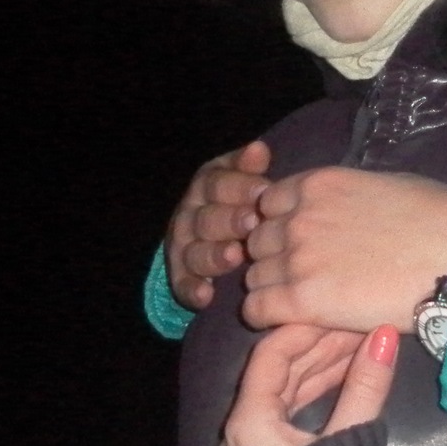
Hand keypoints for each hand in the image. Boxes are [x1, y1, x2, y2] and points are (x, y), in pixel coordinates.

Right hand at [166, 141, 273, 312]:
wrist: (215, 238)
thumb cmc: (242, 204)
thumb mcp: (243, 180)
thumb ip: (249, 167)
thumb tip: (260, 149)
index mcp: (207, 187)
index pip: (218, 183)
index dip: (240, 187)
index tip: (264, 191)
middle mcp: (191, 214)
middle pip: (207, 218)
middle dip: (229, 221)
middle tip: (252, 223)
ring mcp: (184, 246)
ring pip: (195, 251)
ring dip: (214, 255)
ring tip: (235, 257)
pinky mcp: (181, 276)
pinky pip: (183, 285)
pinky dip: (193, 291)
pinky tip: (206, 296)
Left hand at [220, 323, 401, 445]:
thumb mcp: (346, 442)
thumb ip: (365, 389)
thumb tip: (386, 336)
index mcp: (249, 420)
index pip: (271, 353)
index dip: (306, 329)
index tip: (338, 313)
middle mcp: (242, 428)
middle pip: (278, 372)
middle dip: (319, 348)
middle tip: (358, 328)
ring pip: (284, 393)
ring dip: (320, 371)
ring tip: (358, 349)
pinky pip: (286, 415)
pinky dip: (312, 396)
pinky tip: (342, 381)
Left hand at [242, 168, 446, 333]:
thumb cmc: (439, 219)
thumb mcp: (385, 185)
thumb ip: (346, 196)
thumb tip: (341, 208)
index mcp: (317, 184)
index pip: (269, 204)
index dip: (282, 224)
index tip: (302, 242)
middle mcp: (298, 217)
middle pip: (258, 241)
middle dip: (275, 257)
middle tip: (304, 276)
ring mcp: (297, 258)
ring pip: (254, 276)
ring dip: (271, 288)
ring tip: (300, 301)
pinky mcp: (302, 300)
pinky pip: (256, 309)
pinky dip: (266, 317)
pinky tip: (290, 321)